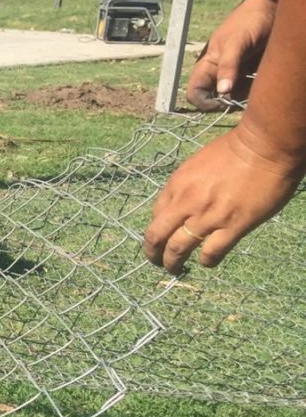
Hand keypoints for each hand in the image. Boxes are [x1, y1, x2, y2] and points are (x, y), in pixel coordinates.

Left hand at [143, 129, 302, 274]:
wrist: (264, 146)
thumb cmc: (235, 149)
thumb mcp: (197, 164)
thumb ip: (186, 186)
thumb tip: (182, 203)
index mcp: (176, 185)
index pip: (155, 215)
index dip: (157, 230)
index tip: (161, 237)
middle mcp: (186, 202)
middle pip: (156, 237)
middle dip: (152, 253)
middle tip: (157, 261)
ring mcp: (208, 216)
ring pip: (178, 249)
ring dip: (172, 263)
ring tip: (175, 270)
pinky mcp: (233, 226)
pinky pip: (211, 252)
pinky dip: (206, 261)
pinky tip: (207, 262)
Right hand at [186, 0, 275, 109]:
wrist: (271, 8)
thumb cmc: (250, 21)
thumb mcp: (237, 42)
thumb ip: (228, 66)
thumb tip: (223, 91)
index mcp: (207, 66)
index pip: (194, 93)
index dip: (204, 103)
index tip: (223, 104)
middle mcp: (217, 73)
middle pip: (212, 98)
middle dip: (224, 104)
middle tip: (241, 101)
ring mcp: (232, 74)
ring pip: (229, 96)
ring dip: (239, 99)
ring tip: (253, 89)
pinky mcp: (247, 73)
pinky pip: (244, 90)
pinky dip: (250, 92)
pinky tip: (259, 84)